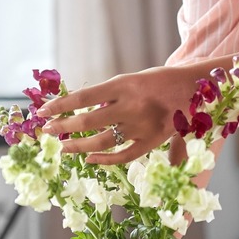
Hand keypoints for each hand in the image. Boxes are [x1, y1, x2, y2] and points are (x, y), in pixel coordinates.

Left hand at [38, 65, 203, 165]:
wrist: (195, 87)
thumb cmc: (160, 80)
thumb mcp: (132, 79)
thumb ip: (108, 95)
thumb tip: (78, 108)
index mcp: (123, 84)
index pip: (82, 97)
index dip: (60, 106)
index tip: (43, 112)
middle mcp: (130, 105)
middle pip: (87, 120)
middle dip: (63, 127)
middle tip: (47, 131)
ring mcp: (140, 126)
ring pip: (101, 140)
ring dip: (78, 145)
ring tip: (62, 147)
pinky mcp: (152, 141)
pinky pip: (123, 155)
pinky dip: (105, 159)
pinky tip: (90, 158)